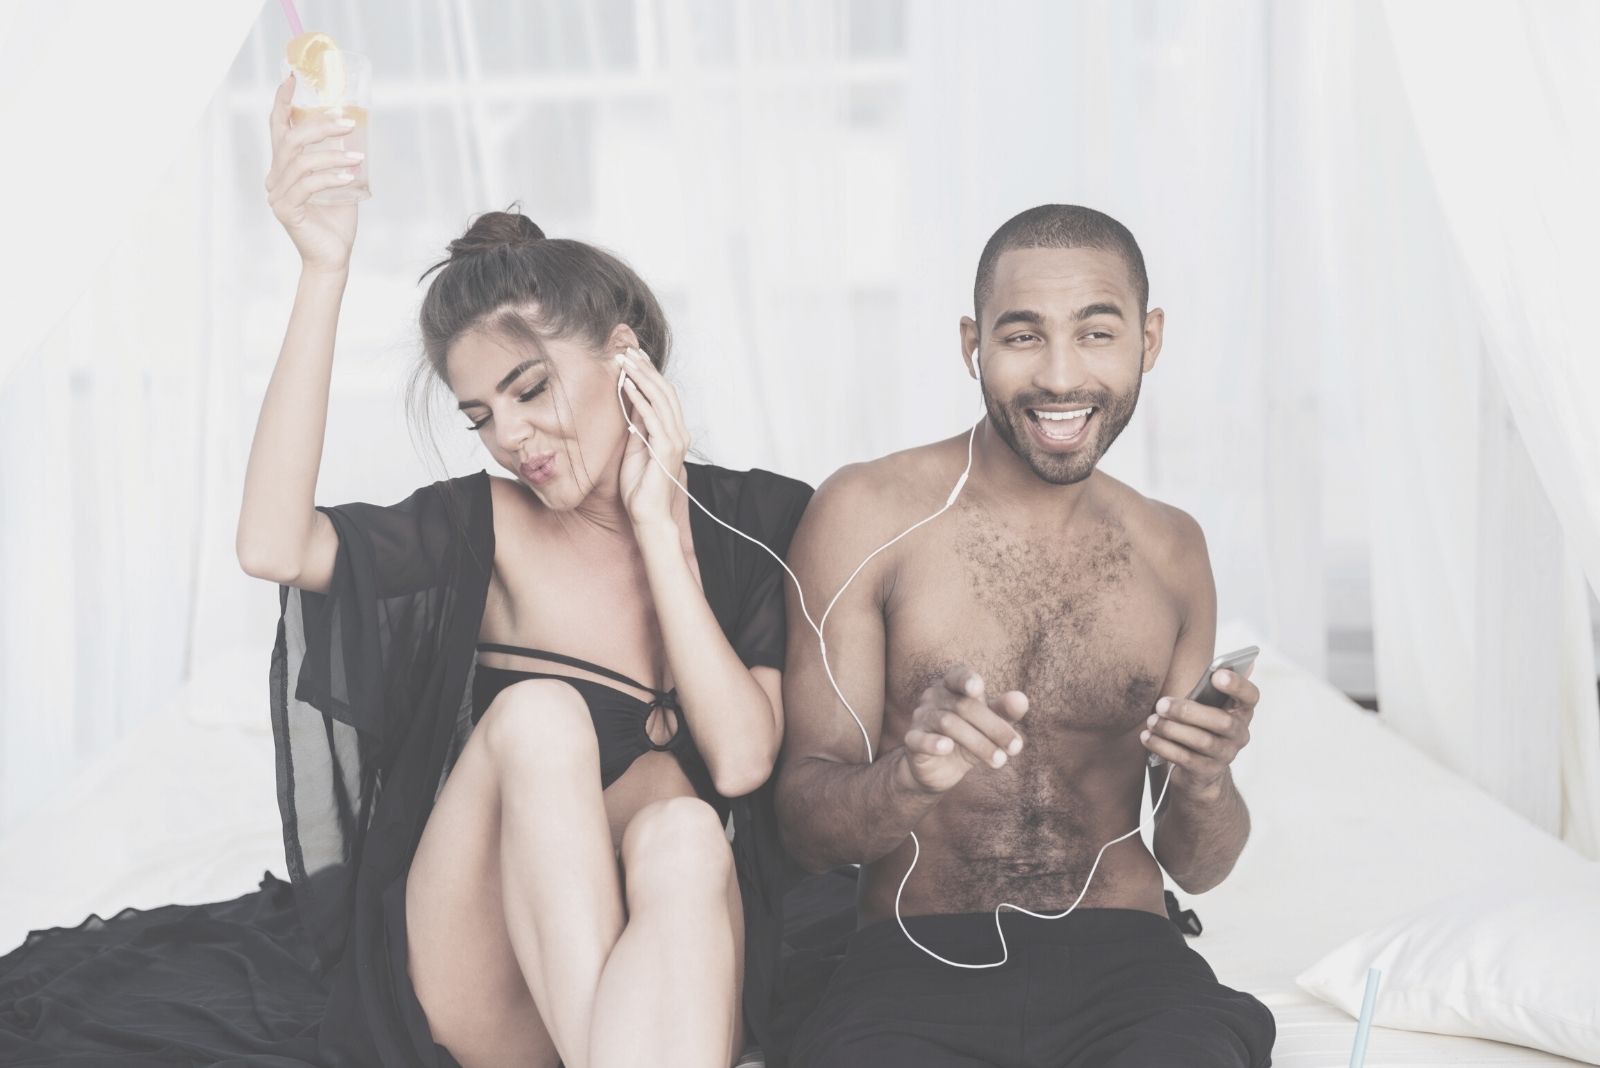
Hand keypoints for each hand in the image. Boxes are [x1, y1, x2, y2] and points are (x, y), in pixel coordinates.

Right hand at [266, 74, 359, 272]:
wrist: (333, 258)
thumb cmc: (336, 221)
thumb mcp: (341, 181)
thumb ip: (340, 159)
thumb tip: (355, 130)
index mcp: (284, 167)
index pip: (279, 127)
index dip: (283, 101)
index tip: (294, 77)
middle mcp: (275, 177)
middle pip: (291, 139)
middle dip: (319, 125)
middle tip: (348, 121)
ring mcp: (278, 194)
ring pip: (301, 161)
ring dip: (332, 154)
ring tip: (358, 157)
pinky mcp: (286, 211)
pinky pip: (307, 185)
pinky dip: (330, 177)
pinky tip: (350, 177)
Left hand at [615, 347, 688, 529]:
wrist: (648, 516)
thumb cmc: (640, 488)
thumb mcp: (635, 447)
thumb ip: (638, 425)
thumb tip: (631, 400)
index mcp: (674, 432)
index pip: (665, 395)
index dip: (650, 374)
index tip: (633, 356)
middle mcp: (679, 433)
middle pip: (665, 391)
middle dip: (645, 368)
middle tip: (627, 350)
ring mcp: (675, 440)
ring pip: (660, 399)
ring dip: (641, 377)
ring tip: (624, 361)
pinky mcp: (666, 448)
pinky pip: (652, 416)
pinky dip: (639, 398)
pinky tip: (625, 385)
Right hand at [899, 664, 1028, 794]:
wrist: (939, 769)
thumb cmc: (968, 738)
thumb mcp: (989, 725)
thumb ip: (1004, 711)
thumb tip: (1022, 700)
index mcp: (953, 686)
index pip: (958, 676)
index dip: (966, 680)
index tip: (978, 689)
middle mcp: (934, 696)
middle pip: (964, 706)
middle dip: (993, 727)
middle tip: (1015, 748)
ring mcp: (921, 717)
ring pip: (948, 723)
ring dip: (978, 742)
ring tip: (999, 761)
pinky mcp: (912, 740)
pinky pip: (919, 739)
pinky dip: (933, 742)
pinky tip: (947, 747)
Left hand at [1141, 665, 1257, 798]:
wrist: (1198, 770)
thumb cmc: (1197, 725)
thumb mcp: (1204, 706)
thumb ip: (1207, 689)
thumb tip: (1215, 666)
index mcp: (1241, 711)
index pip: (1250, 696)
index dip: (1237, 685)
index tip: (1216, 674)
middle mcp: (1239, 734)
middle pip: (1221, 721)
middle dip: (1188, 711)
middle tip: (1161, 704)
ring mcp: (1226, 755)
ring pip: (1201, 741)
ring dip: (1172, 729)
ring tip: (1151, 721)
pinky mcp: (1207, 772)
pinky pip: (1185, 759)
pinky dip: (1163, 746)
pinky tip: (1147, 737)